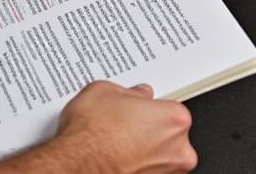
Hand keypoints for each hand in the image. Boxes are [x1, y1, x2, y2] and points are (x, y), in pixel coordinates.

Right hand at [51, 81, 197, 173]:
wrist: (76, 165)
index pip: (171, 108)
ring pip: (160, 155)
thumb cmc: (92, 134)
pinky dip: (136, 164)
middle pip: (169, 133)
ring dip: (144, 148)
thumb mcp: (105, 91)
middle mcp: (178, 150)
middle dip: (149, 127)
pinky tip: (116, 156)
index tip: (138, 107)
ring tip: (116, 139)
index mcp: (174, 119)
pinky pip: (148, 170)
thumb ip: (130, 92)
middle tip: (124, 122)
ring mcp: (167, 173)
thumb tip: (136, 95)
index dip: (150, 107)